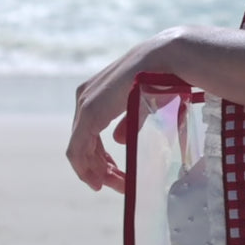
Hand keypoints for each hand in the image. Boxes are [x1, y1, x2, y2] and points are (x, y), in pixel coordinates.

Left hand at [66, 32, 172, 192]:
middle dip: (100, 168)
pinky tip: (100, 181)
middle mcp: (85, 97)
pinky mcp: (89, 113)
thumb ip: (128, 121)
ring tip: (115, 186)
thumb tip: (118, 140)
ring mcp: (85, 105)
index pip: (89, 134)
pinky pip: (78, 149)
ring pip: (80, 150)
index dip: (99, 158)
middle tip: (118, 185)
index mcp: (97, 93)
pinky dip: (86, 168)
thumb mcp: (141, 103)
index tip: (114, 177)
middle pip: (84, 143)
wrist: (166, 58)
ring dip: (95, 172)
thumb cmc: (161, 76)